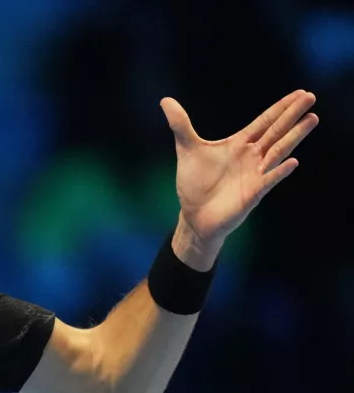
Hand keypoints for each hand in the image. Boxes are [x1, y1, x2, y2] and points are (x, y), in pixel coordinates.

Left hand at [160, 90, 318, 248]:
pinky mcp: (253, 193)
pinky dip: (279, 171)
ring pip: (278, 151)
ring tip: (312, 119)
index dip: (281, 107)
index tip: (299, 93)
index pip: (264, 121)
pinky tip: (292, 162)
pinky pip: (269, 180)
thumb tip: (165, 101)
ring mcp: (255, 174)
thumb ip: (180, 125)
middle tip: (311, 96)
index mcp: (240, 144)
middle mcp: (252, 157)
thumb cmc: (195, 183)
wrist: (193, 215)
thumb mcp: (187, 149)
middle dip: (292, 114)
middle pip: (276, 131)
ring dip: (294, 136)